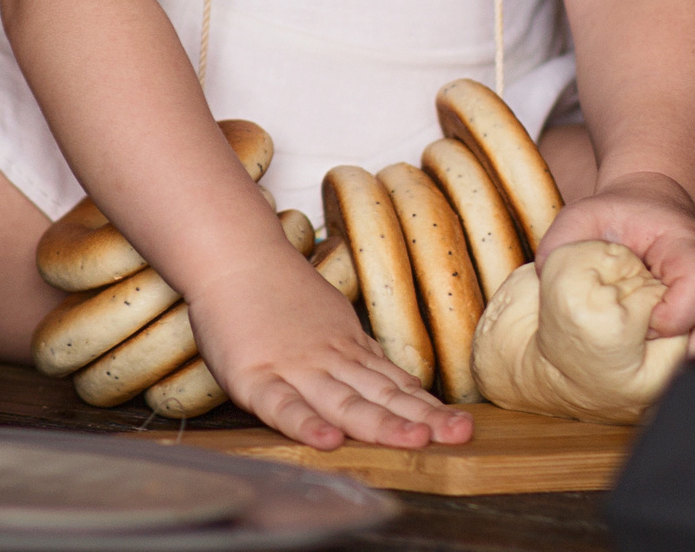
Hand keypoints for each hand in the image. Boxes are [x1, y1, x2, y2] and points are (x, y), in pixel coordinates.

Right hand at [183, 245, 474, 451]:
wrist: (232, 253)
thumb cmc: (273, 288)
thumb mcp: (328, 317)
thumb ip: (356, 354)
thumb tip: (396, 381)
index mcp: (346, 348)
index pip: (394, 384)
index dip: (427, 407)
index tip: (462, 425)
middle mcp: (328, 361)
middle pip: (380, 395)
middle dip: (421, 418)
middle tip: (460, 434)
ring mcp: (294, 368)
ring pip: (344, 402)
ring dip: (381, 424)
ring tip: (416, 442)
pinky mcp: (255, 377)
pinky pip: (282, 405)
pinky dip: (306, 424)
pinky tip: (329, 441)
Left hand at [534, 172, 694, 356]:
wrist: (652, 206)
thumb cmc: (619, 216)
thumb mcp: (582, 217)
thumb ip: (562, 246)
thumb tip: (542, 283)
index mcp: (687, 243)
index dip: (675, 315)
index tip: (646, 324)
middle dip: (683, 352)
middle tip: (647, 353)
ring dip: (693, 362)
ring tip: (656, 361)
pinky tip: (669, 361)